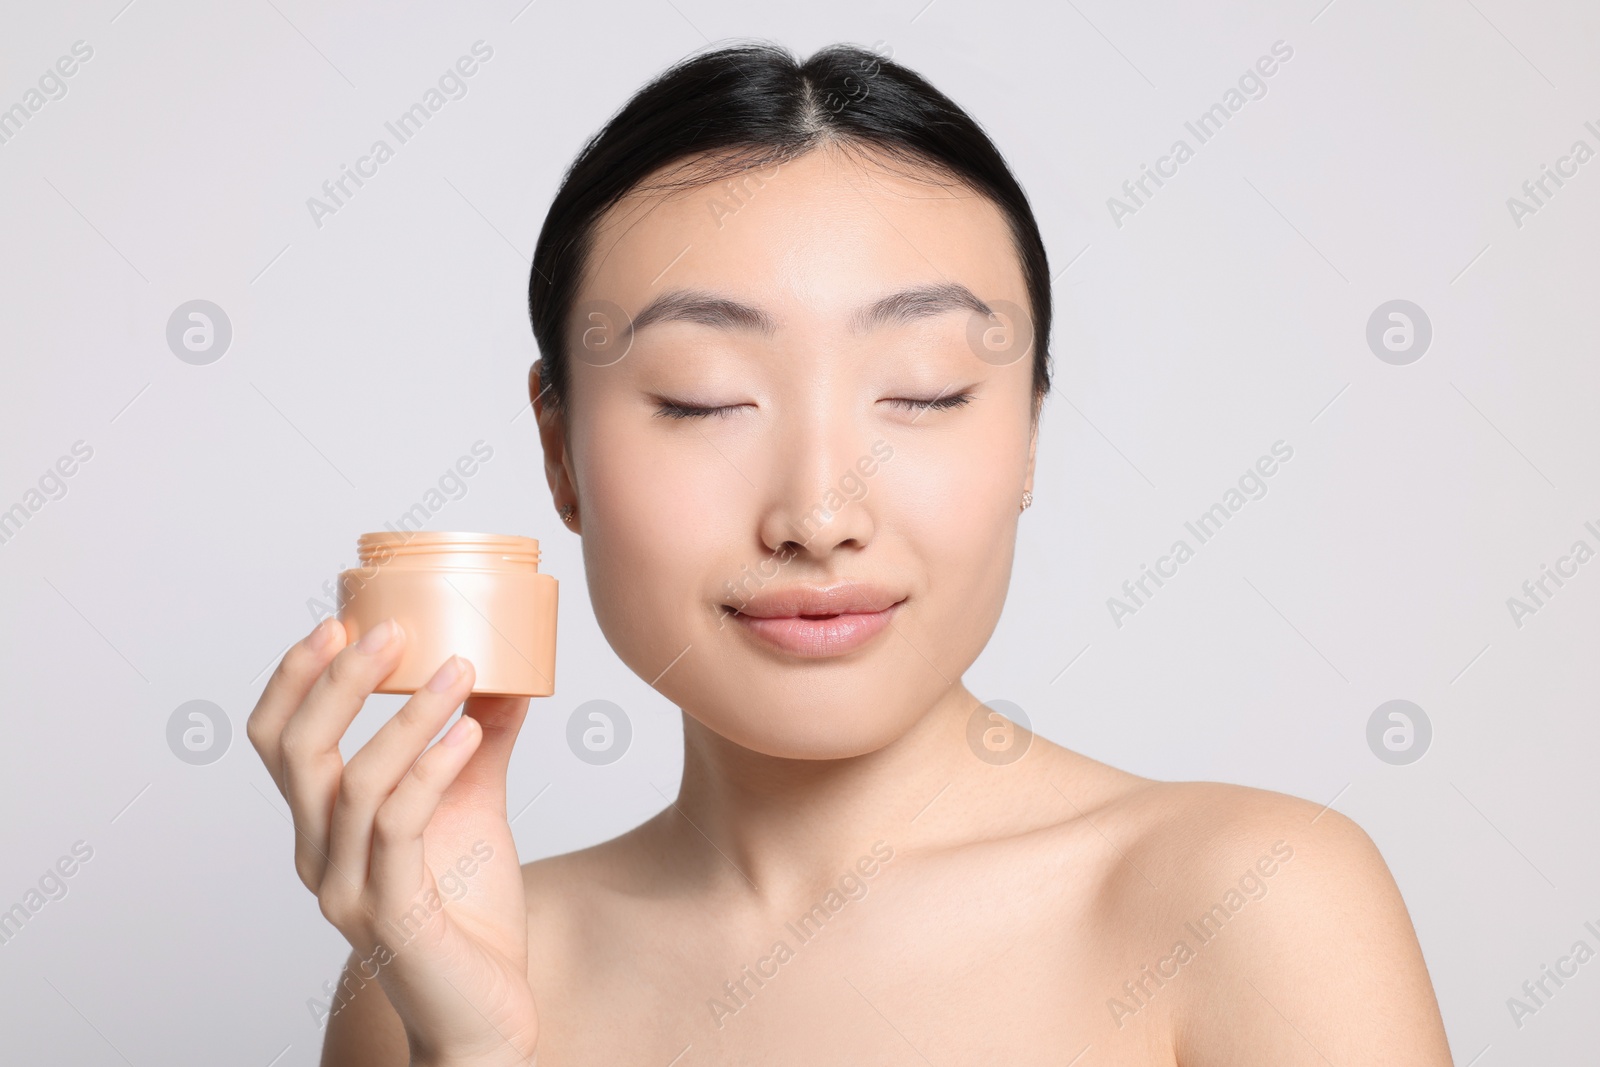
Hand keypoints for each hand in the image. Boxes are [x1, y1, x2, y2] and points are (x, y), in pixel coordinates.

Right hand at [248, 616, 538, 1065]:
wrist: (484, 1012)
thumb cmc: (468, 916)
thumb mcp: (474, 808)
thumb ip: (478, 744)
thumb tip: (506, 674)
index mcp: (323, 828)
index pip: (278, 742)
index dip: (296, 679)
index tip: (338, 621)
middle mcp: (319, 856)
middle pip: (297, 753)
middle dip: (336, 682)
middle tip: (392, 631)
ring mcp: (349, 888)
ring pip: (353, 783)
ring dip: (406, 716)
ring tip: (460, 669)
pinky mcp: (392, 913)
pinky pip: (399, 826)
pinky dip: (432, 768)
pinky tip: (470, 732)